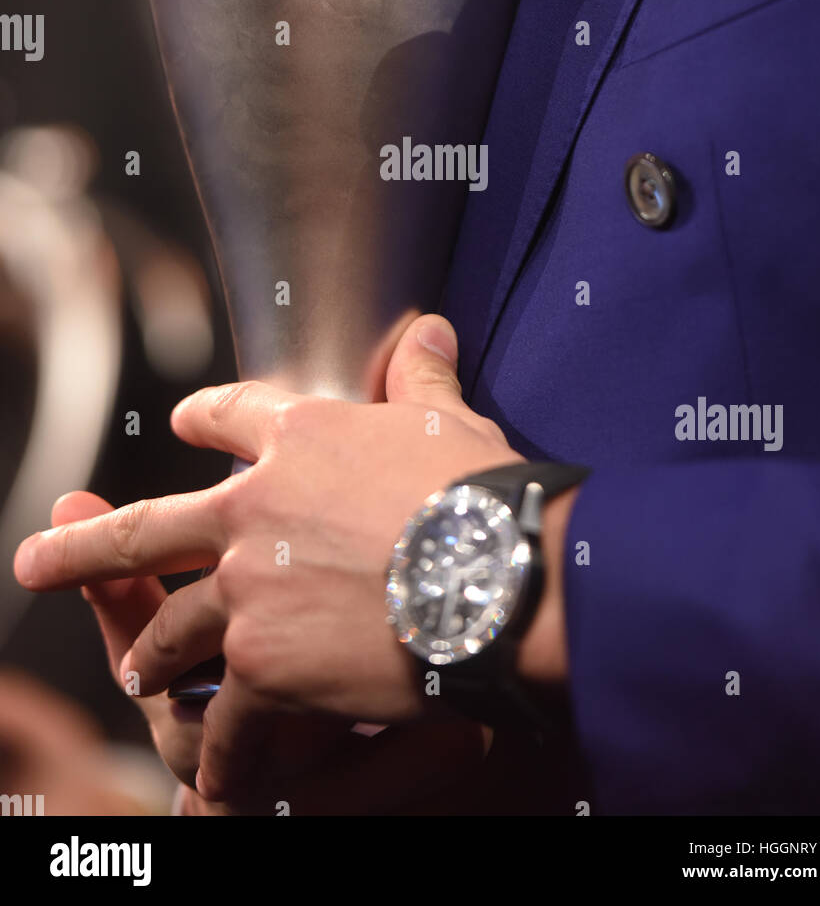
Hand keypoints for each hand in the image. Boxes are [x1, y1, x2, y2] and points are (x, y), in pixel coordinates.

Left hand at [14, 314, 570, 803]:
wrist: (499, 575)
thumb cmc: (482, 492)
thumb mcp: (447, 421)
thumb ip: (422, 377)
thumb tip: (428, 327)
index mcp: (296, 438)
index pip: (229, 417)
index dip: (202, 418)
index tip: (181, 423)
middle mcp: (250, 508)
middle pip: (145, 529)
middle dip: (85, 549)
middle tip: (35, 560)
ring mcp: (246, 588)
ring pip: (173, 628)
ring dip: (151, 652)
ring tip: (134, 670)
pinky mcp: (261, 664)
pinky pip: (225, 715)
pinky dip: (223, 746)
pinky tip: (219, 766)